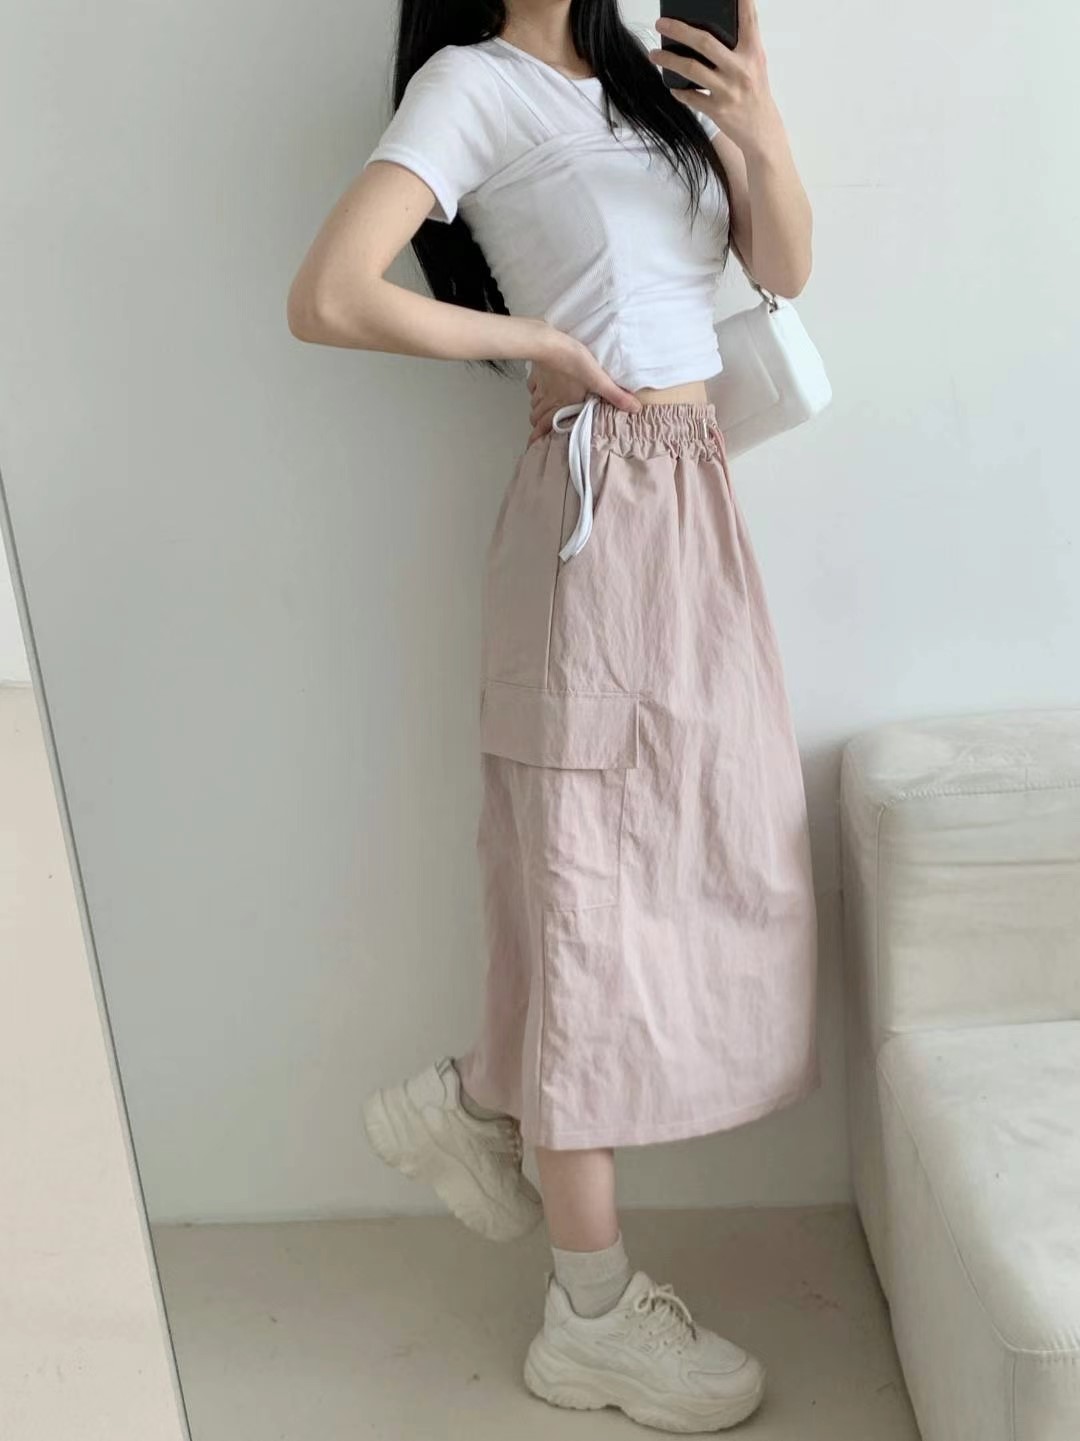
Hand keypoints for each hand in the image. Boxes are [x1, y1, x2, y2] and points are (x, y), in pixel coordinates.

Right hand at [529, 330, 639, 441]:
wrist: (551, 343)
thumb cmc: (573, 362)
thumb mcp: (599, 380)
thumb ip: (615, 395)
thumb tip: (635, 409)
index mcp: (561, 404)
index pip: (546, 425)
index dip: (539, 436)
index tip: (535, 444)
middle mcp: (548, 398)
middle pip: (537, 416)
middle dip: (538, 424)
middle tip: (539, 430)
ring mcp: (541, 385)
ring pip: (534, 403)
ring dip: (537, 409)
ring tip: (539, 413)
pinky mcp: (537, 372)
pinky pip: (532, 386)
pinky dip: (534, 391)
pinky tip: (538, 389)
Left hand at [650, 0, 779, 158]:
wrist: (762, 131)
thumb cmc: (755, 93)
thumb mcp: (756, 64)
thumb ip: (741, 45)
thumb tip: (712, 28)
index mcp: (753, 52)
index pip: (748, 19)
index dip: (741, 1)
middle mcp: (740, 69)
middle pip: (705, 42)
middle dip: (679, 30)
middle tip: (661, 24)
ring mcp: (728, 90)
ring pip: (691, 69)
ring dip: (669, 60)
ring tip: (654, 54)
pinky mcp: (718, 110)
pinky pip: (691, 97)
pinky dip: (678, 91)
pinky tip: (671, 86)